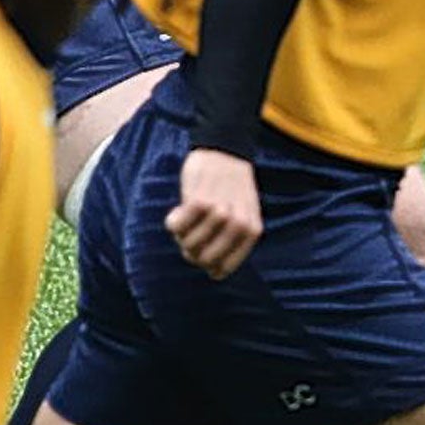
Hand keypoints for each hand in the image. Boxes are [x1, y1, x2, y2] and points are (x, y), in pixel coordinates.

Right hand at [165, 148, 261, 279]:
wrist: (225, 150)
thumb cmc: (230, 188)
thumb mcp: (242, 214)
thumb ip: (231, 242)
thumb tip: (214, 274)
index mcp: (252, 231)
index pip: (223, 269)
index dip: (207, 266)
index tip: (202, 250)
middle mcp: (238, 224)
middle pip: (202, 260)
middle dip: (191, 252)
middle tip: (190, 234)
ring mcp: (220, 213)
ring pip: (188, 245)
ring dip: (182, 234)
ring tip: (189, 216)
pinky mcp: (200, 201)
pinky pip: (176, 227)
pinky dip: (173, 221)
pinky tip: (179, 209)